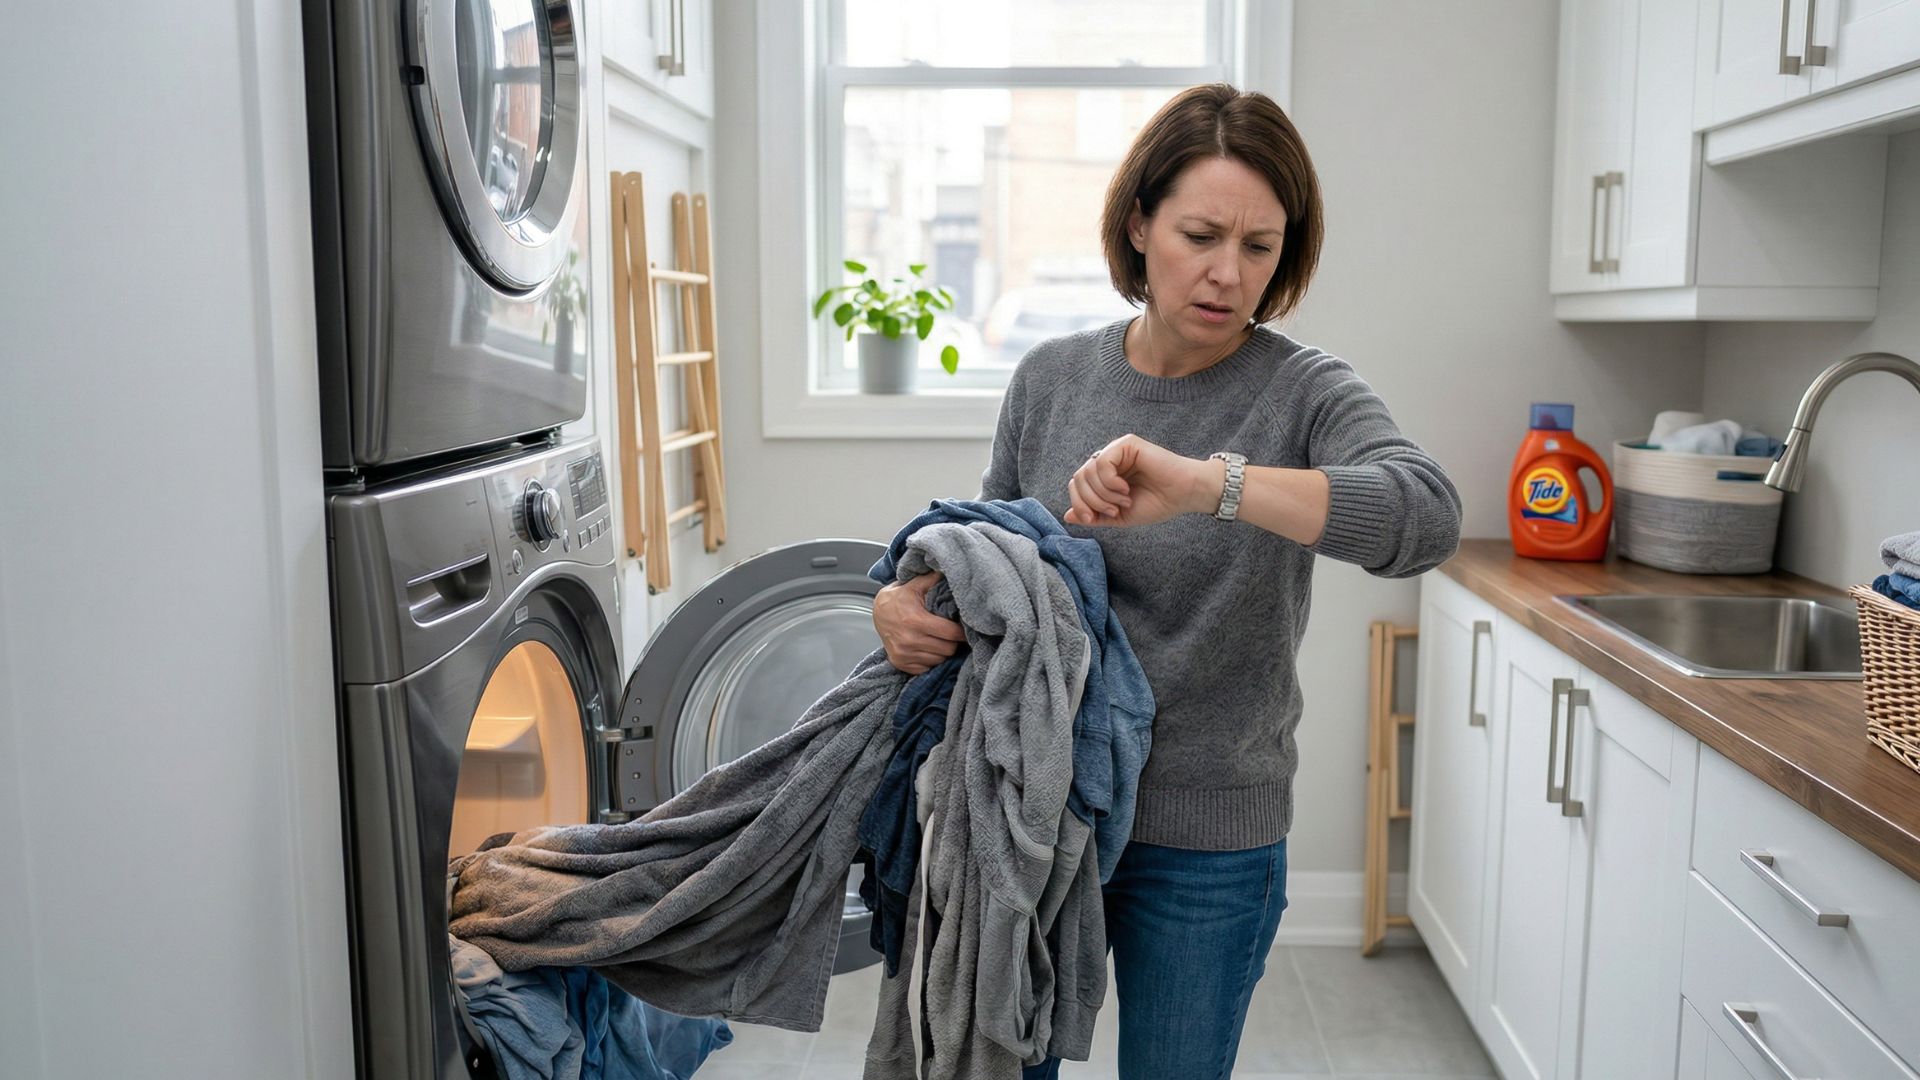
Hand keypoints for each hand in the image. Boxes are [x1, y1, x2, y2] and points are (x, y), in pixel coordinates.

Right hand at [872, 571, 965, 673]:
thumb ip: (933, 580)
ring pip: (939, 659)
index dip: (961, 631)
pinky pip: (927, 667)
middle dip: (952, 641)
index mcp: (916, 621)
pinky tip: (927, 647)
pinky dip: (930, 659)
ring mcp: (904, 654)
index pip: (951, 633)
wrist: (877, 613)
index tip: (964, 628)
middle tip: (950, 633)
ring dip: (942, 651)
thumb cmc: (898, 599)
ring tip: (938, 639)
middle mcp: (909, 640)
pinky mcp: (901, 663)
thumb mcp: (914, 586)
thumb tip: (950, 570)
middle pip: (948, 649)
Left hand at [1063, 434, 1218, 527]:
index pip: (1076, 485)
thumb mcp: (1119, 516)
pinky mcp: (1127, 444)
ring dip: (1103, 494)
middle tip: (1114, 510)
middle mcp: (1108, 460)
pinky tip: (1125, 488)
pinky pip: (1102, 463)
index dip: (1079, 504)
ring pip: (1088, 472)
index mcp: (1105, 476)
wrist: (1184, 495)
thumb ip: (1094, 515)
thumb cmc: (1158, 503)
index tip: (1092, 519)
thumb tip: (1067, 515)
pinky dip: (1109, 481)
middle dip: (1091, 501)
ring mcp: (1116, 450)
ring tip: (1124, 500)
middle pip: (1078, 478)